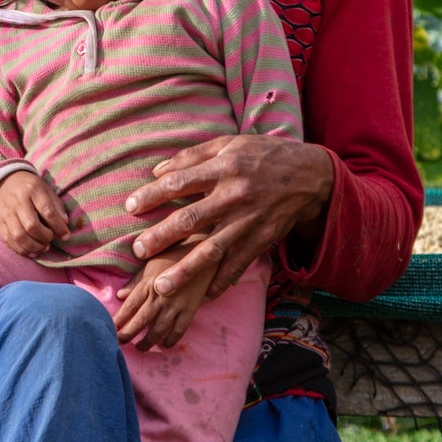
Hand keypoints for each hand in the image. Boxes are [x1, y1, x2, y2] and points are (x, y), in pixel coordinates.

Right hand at [0, 169, 70, 257]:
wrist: (3, 182)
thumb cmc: (30, 188)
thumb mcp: (46, 190)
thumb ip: (56, 206)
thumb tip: (64, 224)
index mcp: (32, 190)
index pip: (47, 211)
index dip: (58, 227)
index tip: (66, 236)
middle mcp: (17, 201)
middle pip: (31, 226)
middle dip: (45, 237)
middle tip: (51, 239)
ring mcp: (6, 213)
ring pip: (19, 236)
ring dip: (34, 246)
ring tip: (43, 247)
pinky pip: (9, 240)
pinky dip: (22, 250)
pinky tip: (32, 251)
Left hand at [111, 241, 218, 349]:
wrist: (204, 252)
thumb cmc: (174, 254)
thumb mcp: (151, 263)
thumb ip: (136, 281)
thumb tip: (120, 295)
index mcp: (149, 283)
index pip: (130, 306)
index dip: (119, 319)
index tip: (109, 328)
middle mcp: (161, 296)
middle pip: (141, 320)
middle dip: (128, 334)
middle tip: (118, 343)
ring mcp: (177, 305)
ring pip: (159, 329)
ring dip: (147, 342)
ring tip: (139, 348)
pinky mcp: (191, 310)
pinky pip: (179, 330)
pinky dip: (171, 340)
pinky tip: (164, 345)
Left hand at [124, 134, 335, 297]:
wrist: (310, 176)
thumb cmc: (263, 156)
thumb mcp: (230, 144)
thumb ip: (192, 156)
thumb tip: (156, 171)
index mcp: (224, 168)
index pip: (180, 182)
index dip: (152, 194)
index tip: (130, 207)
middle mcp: (235, 196)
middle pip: (191, 219)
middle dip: (161, 236)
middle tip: (138, 250)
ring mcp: (248, 221)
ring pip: (212, 250)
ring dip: (185, 270)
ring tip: (161, 287)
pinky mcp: (261, 240)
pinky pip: (238, 266)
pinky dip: (220, 283)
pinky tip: (201, 297)